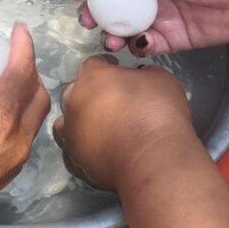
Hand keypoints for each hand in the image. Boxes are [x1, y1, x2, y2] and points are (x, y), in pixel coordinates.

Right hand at [0, 24, 49, 227]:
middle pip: (39, 95)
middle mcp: (18, 138)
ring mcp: (17, 158)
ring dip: (28, 95)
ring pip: (35, 117)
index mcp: (1, 118)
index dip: (24, 47)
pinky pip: (25, 135)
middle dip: (31, 71)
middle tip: (11, 56)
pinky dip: (20, 115)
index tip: (20, 29)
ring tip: (5, 82)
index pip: (22, 73)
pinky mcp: (9, 172)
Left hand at [53, 57, 193, 192]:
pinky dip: (82, 149)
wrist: (154, 162)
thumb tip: (137, 79)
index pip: (94, 64)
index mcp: (92, 77)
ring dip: (80, 122)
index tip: (120, 73)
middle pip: (75, 92)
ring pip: (66, 123)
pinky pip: (72, 151)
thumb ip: (143, 75)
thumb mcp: (162, 79)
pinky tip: (99, 152)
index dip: (108, 68)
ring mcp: (70, 135)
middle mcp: (73, 103)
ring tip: (100, 130)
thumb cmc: (159, 113)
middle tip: (113, 103)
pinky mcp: (74, 163)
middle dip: (90, 94)